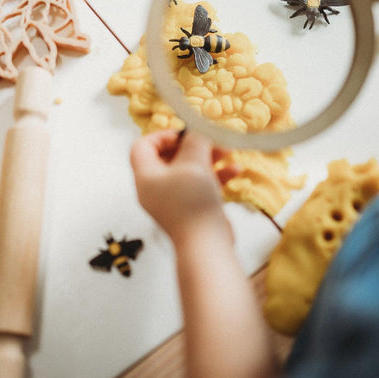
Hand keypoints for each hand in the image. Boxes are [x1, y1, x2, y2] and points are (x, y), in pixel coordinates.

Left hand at [130, 130, 238, 244]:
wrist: (206, 245)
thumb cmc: (193, 203)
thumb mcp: (194, 163)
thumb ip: (194, 141)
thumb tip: (197, 132)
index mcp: (146, 177)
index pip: (143, 146)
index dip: (162, 135)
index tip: (185, 133)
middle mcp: (155, 188)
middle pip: (169, 156)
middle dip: (194, 145)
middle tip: (212, 140)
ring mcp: (173, 199)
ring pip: (188, 169)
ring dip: (209, 158)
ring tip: (229, 152)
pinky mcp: (191, 208)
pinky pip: (201, 185)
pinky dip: (216, 175)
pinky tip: (236, 170)